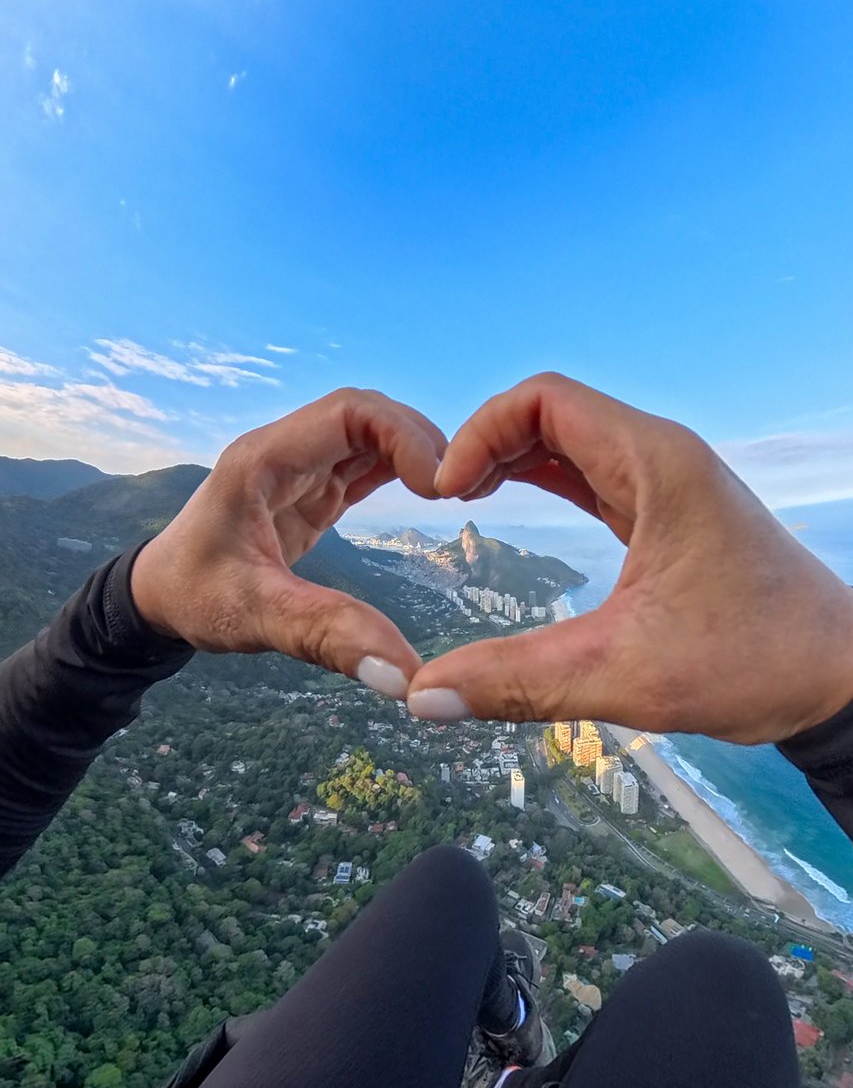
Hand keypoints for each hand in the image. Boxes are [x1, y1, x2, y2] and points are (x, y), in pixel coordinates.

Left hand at [131, 389, 445, 694]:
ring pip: (370, 433)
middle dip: (418, 441)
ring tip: (458, 491)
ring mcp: (299, 468)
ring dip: (414, 453)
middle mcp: (283, 451)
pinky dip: (401, 471)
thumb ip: (326, 637)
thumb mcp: (255, 617)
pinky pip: (364, 462)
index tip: (439, 485)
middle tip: (461, 489)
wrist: (156, 600)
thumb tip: (405, 675)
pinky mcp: (311, 491)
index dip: (403, 435)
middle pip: (366, 413)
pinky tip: (433, 494)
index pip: (348, 412)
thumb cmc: (193, 598)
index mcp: (262, 460)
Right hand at [405, 374, 852, 742]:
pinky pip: (589, 471)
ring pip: (569, 438)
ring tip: (462, 499)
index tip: (447, 490)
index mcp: (656, 464)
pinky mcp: (666, 510)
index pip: (545, 398)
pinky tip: (506, 506)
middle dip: (488, 441)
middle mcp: (661, 456)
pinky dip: (542, 478)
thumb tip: (423, 698)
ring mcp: (666, 480)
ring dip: (512, 458)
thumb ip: (519, 681)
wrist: (839, 676)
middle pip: (550, 410)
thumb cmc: (756, 661)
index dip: (482, 431)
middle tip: (445, 497)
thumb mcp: (626, 674)